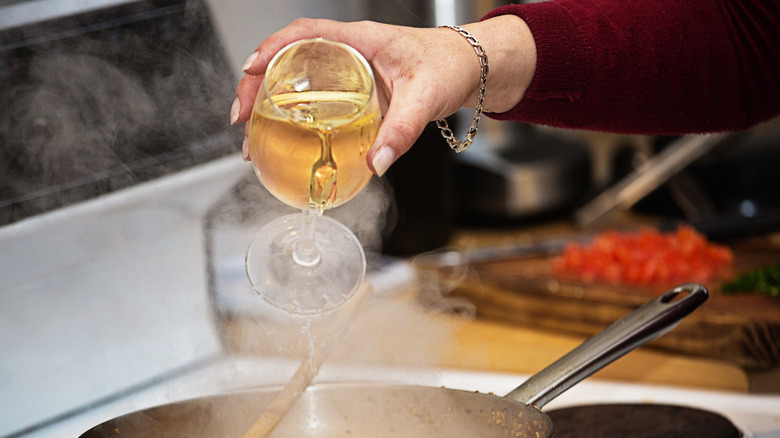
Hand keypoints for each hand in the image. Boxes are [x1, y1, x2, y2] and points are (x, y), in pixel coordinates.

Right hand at [231, 16, 534, 175]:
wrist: (470, 70)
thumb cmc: (450, 67)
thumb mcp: (426, 98)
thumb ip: (401, 131)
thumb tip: (377, 162)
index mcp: (361, 39)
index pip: (305, 33)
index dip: (272, 49)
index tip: (251, 70)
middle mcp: (349, 50)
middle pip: (288, 58)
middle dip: (256, 83)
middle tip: (241, 115)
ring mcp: (349, 69)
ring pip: (297, 78)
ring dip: (269, 101)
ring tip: (252, 132)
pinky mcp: (354, 89)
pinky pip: (314, 96)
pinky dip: (293, 113)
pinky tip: (285, 136)